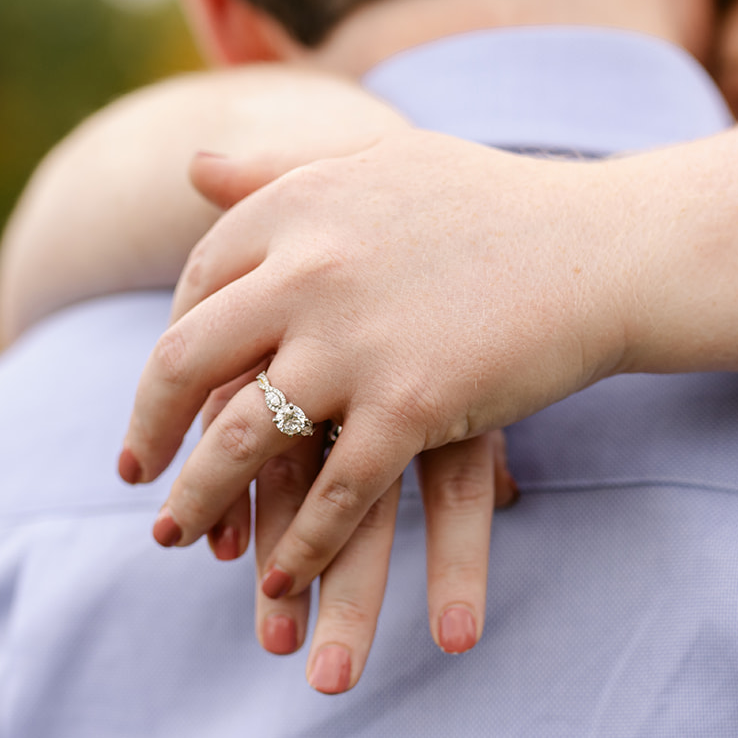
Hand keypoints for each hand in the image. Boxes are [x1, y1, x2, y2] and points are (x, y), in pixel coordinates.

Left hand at [119, 130, 629, 666]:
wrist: (602, 246)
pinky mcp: (412, 404)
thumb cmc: (496, 204)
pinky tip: (277, 573)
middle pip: (187, 363)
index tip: (160, 394)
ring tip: (176, 539)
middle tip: (135, 475)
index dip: (169, 349)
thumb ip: (282, 168)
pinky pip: (334, 492)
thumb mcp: (378, 165)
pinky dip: (298, 542)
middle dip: (150, 430)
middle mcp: (306, 267)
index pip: (195, 286)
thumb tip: (192, 164)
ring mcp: (355, 340)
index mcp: (294, 206)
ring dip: (200, 501)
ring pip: (241, 440)